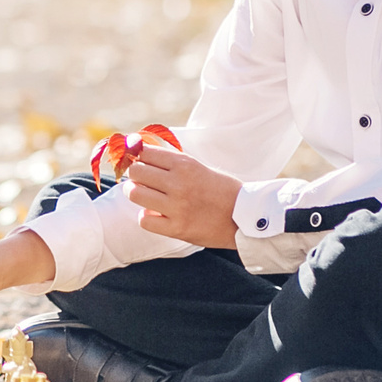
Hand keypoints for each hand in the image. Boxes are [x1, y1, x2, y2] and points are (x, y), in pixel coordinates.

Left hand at [124, 142, 241, 248]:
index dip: (137, 156)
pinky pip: (144, 221)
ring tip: (145, 195)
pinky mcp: (177, 228)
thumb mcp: (198, 167)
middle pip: (136, 172)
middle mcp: (179, 184)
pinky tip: (156, 215)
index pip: (145, 153)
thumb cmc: (222, 190)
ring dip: (136, 193)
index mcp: (185, 165)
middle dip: (135, 174)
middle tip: (141, 180)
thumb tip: (141, 154)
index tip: (137, 160)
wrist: (246, 216)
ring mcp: (177, 207)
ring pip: (135, 194)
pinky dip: (147, 217)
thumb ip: (172, 163)